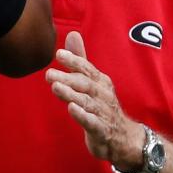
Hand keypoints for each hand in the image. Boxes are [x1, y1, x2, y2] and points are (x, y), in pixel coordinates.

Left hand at [45, 31, 145, 169]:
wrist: (123, 137)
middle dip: (67, 78)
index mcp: (100, 81)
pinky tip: (71, 108)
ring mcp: (103, 112)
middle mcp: (103, 94)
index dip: (74, 61)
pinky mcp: (101, 130)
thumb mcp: (93, 81)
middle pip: (84, 84)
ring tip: (56, 87)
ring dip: (71, 94)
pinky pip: (92, 122)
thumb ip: (80, 60)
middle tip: (49, 74)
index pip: (87, 68)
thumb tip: (72, 34)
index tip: (59, 54)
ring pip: (86, 101)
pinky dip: (82, 115)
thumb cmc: (103, 106)